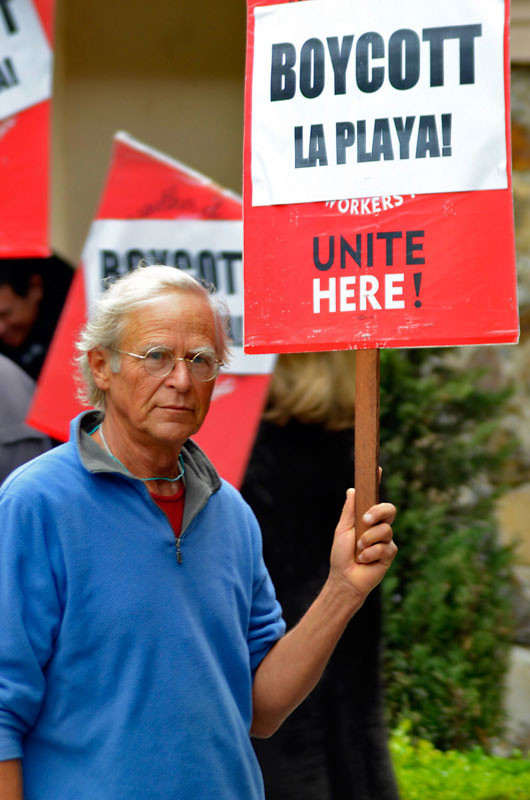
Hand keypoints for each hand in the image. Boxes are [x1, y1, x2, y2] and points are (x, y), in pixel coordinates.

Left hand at [329, 488, 396, 603]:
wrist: (345, 578)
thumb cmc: (341, 554)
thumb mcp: (343, 529)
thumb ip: (349, 510)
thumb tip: (352, 489)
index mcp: (366, 518)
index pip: (373, 498)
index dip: (376, 483)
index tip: (377, 468)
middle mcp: (378, 527)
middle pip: (389, 509)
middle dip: (379, 512)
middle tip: (365, 520)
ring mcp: (385, 540)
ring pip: (386, 529)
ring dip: (368, 540)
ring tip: (359, 550)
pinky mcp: (390, 554)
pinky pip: (386, 547)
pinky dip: (371, 553)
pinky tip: (365, 560)